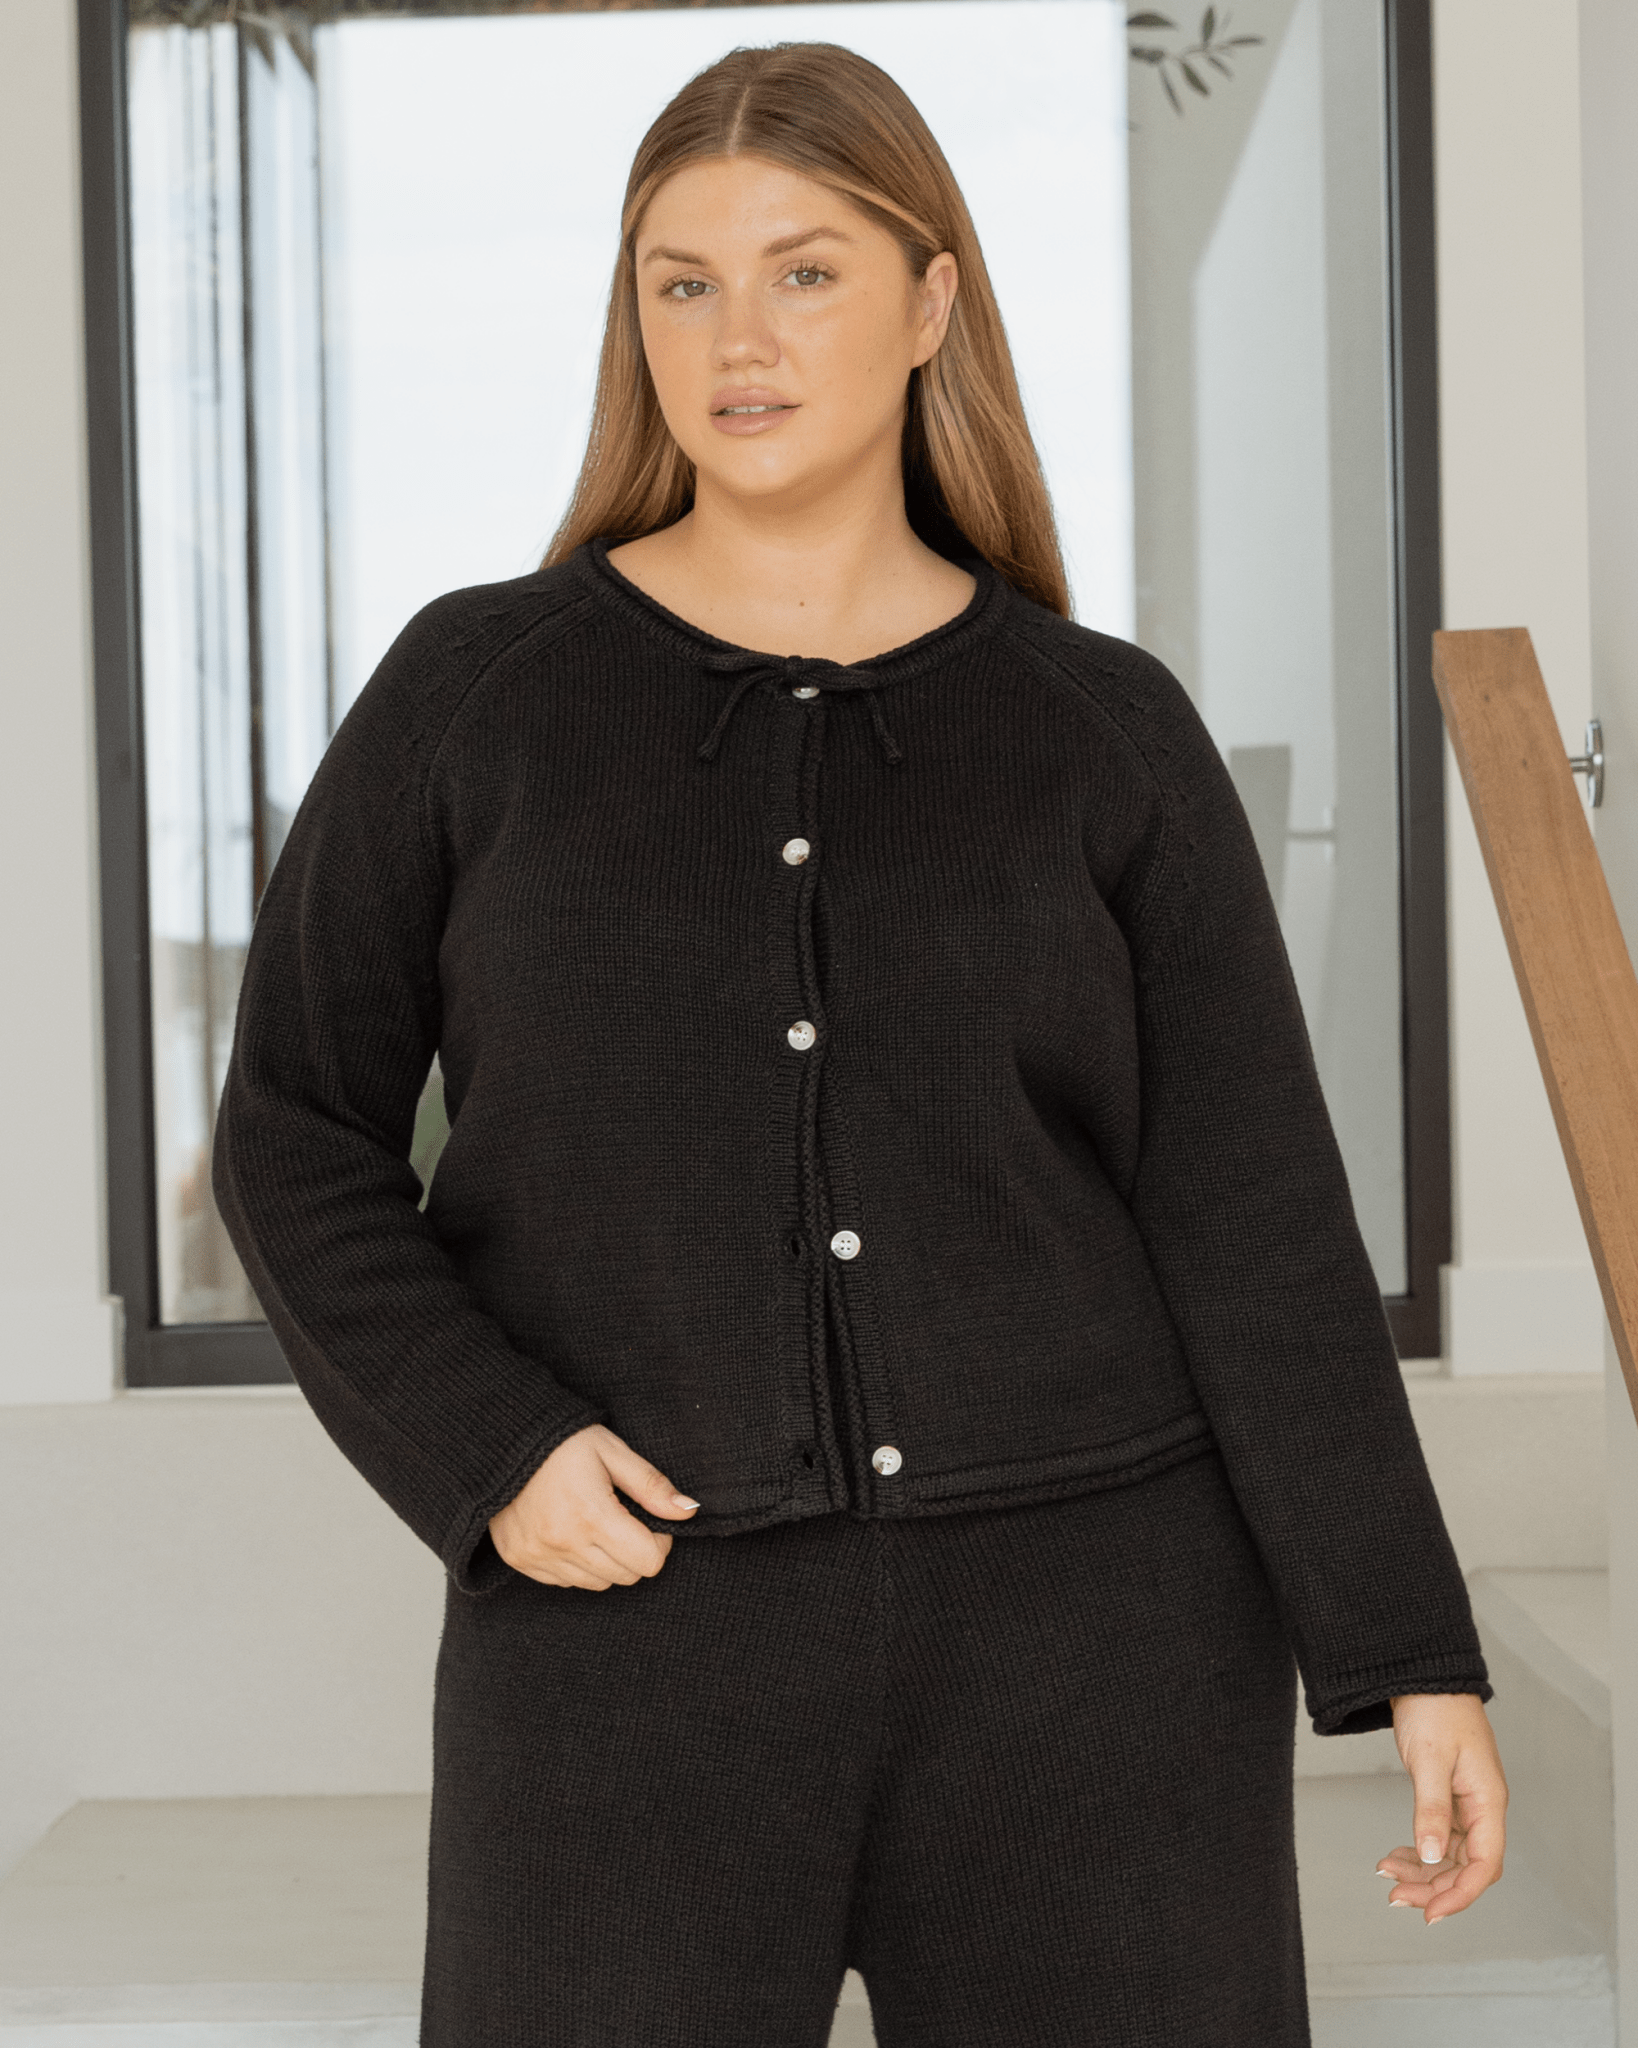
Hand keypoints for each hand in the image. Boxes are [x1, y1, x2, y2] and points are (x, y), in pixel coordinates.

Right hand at [488, 1423, 698, 1588]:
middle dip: (634, 1551)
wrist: (503, 1440)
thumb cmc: (564, 1442)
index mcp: (590, 1515)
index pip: (648, 1561)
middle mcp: (562, 1543)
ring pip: (597, 1584)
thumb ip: (651, 1486)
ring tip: (594, 1522)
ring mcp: (538, 1556)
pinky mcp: (520, 1560)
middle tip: (623, 1518)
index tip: (647, 1518)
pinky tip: (569, 1530)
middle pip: (626, 1576)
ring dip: (606, 1560)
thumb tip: (688, 1511)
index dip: (658, 1541)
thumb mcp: (613, 1452)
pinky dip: (576, 1564)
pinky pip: (566, 1582)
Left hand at [1374, 1693, 1506, 1923]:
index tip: (1431, 1913)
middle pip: (1467, 1866)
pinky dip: (1419, 1849)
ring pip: (1451, 1855)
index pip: (1484, 1864)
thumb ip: (1431, 1809)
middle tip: (1396, 1897)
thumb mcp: (1429, 1759)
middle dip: (1435, 1887)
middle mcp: (1482, 1807)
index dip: (1461, 1894)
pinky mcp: (1449, 1796)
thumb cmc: (1433, 1707)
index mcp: (1488, 1800)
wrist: (1423, 1674)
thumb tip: (1432, 1855)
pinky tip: (1395, 1854)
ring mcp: (1466, 1803)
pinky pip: (1439, 1837)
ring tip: (1388, 1876)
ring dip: (1423, 1871)